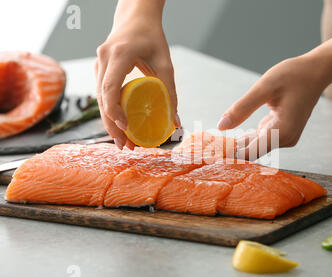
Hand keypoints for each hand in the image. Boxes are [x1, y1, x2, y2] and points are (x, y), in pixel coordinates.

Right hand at [95, 0, 178, 149]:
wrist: (135, 16)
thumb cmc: (152, 38)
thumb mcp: (165, 63)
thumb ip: (170, 92)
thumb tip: (176, 123)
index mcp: (118, 55)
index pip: (110, 89)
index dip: (114, 112)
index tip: (126, 129)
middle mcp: (103, 59)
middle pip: (101, 99)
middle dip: (111, 125)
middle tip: (125, 146)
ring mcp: (98, 63)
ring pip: (98, 99)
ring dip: (109, 122)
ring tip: (123, 142)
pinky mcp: (99, 68)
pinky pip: (101, 94)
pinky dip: (109, 111)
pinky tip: (120, 126)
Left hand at [217, 55, 328, 159]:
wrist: (316, 72)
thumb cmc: (294, 76)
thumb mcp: (264, 88)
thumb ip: (242, 108)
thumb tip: (221, 126)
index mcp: (281, 132)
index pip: (250, 153)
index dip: (229, 156)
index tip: (210, 156)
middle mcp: (285, 139)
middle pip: (252, 152)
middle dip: (230, 151)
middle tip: (206, 151)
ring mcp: (286, 137)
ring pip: (256, 146)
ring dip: (237, 144)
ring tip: (213, 145)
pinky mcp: (283, 132)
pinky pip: (261, 138)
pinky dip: (247, 137)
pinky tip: (232, 136)